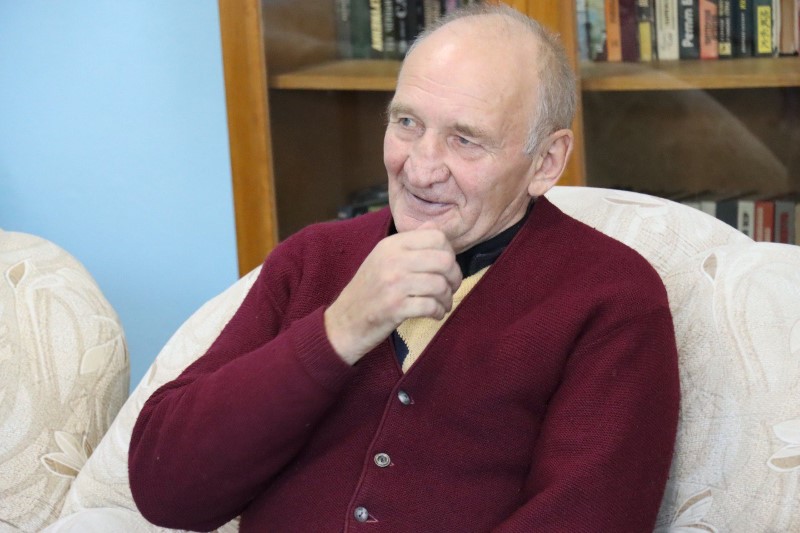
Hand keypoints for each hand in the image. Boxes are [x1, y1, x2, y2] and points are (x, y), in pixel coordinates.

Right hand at [324, 222, 461, 364]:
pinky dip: (439, 312)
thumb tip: (436, 228)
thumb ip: (410, 244)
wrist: (344, 321)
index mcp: (392, 244)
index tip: (445, 269)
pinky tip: (434, 314)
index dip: (449, 253)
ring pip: (440, 285)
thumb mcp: (383, 258)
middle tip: (450, 288)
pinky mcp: (395, 307)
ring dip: (447, 298)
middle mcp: (392, 260)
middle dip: (454, 277)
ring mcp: (393, 284)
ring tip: (442, 304)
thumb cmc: (369, 291)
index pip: (437, 237)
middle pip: (444, 260)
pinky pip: (431, 306)